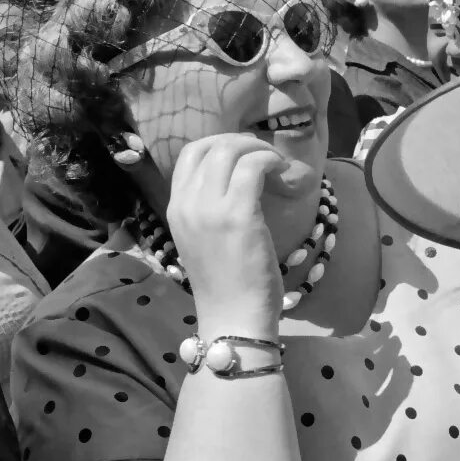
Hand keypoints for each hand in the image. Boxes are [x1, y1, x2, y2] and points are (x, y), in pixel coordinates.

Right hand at [167, 134, 287, 337]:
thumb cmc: (226, 285)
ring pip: (231, 151)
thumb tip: (236, 180)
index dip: (220, 144)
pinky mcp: (238, 214)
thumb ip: (210, 211)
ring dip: (259, 149)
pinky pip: (253, 166)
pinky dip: (271, 161)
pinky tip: (284, 175)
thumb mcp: (204, 240)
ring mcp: (210, 208)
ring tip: (277, 165)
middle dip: (242, 142)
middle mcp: (186, 203)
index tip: (244, 154)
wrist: (233, 318)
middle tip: (265, 156)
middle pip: (209, 146)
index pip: (190, 155)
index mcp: (175, 209)